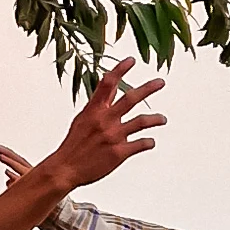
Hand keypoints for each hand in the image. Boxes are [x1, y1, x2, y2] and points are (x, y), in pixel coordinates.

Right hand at [0, 61, 165, 202]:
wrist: (66, 169)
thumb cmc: (74, 144)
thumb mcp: (83, 119)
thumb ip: (99, 104)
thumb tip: (113, 87)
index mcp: (94, 110)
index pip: (108, 84)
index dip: (120, 70)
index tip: (131, 61)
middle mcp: (105, 120)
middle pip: (130, 99)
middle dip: (148, 88)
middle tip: (161, 81)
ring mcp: (113, 136)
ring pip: (141, 122)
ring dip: (155, 119)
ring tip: (163, 119)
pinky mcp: (119, 153)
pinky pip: (141, 144)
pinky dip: (148, 142)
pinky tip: (150, 142)